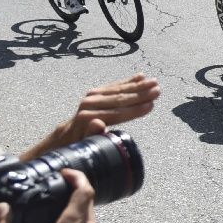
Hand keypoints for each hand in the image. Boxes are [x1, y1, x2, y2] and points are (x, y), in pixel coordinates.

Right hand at [1, 170, 98, 222]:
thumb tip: (1, 208)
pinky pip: (91, 220)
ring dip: (78, 199)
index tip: (63, 172)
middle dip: (76, 185)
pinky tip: (65, 216)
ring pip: (91, 208)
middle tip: (60, 181)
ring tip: (60, 197)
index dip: (76, 176)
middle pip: (88, 196)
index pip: (83, 190)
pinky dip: (81, 212)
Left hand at [41, 74, 160, 152]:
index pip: (116, 113)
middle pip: (119, 98)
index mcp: (87, 118)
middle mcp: (88, 104)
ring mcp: (91, 97)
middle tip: (158, 90)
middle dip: (140, 94)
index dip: (134, 109)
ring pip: (118, 90)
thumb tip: (99, 122)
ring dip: (138, 86)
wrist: (64, 138)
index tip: (151, 105)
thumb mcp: (82, 146)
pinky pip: (114, 86)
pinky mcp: (94, 94)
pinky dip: (128, 81)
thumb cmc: (76, 146)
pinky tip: (140, 76)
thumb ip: (91, 135)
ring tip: (155, 82)